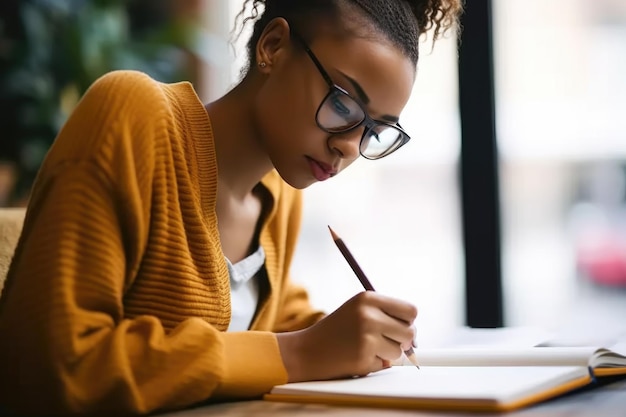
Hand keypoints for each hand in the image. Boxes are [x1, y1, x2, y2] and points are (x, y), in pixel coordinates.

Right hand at [276, 291, 416, 381]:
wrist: (307, 350)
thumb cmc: (336, 331)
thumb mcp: (359, 311)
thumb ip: (385, 316)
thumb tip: (415, 337)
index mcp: (368, 298)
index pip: (410, 310)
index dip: (408, 322)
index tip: (399, 328)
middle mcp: (368, 314)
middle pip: (410, 332)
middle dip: (402, 341)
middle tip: (384, 342)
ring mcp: (366, 336)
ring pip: (399, 351)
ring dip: (387, 354)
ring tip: (366, 348)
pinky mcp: (363, 356)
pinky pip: (385, 364)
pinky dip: (375, 364)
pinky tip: (357, 357)